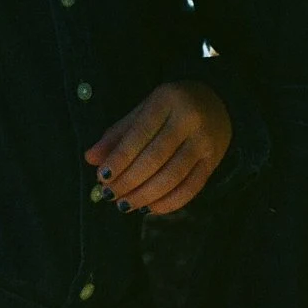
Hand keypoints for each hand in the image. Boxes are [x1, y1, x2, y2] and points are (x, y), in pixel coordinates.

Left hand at [85, 81, 231, 215]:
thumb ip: (118, 135)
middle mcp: (189, 119)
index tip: (102, 178)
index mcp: (167, 100)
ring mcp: (205, 141)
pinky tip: (150, 207)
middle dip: (129, 181)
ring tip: (125, 205)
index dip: (119, 159)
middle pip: (155, 158)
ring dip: (145, 195)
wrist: (217, 101)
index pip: (139, 134)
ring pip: (173, 176)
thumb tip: (90, 159)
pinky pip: (191, 187)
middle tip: (110, 195)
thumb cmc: (171, 107)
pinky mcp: (214, 160)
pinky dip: (169, 202)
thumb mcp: (143, 111)